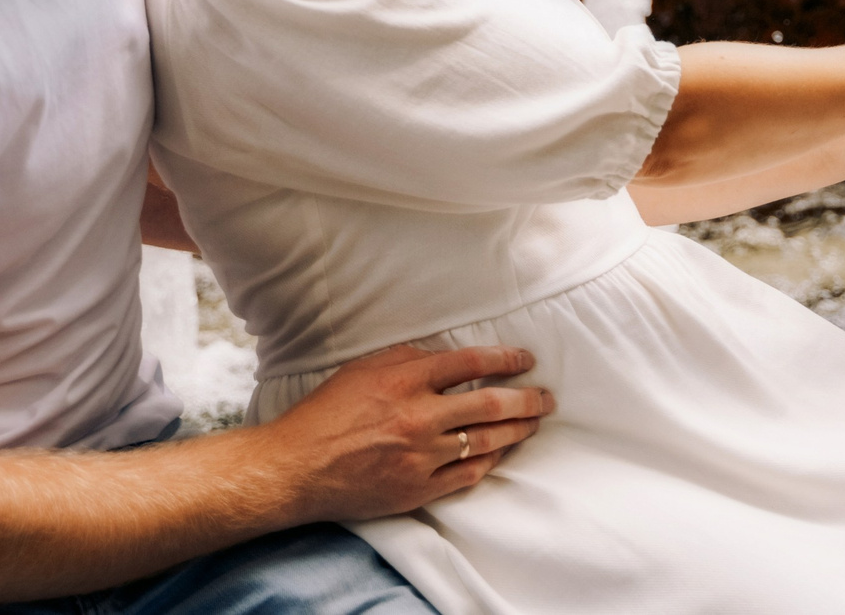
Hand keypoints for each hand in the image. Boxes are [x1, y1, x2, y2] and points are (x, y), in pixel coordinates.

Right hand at [266, 343, 552, 522]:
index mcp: (405, 381)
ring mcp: (421, 457)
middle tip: (546, 397)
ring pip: (486, 442)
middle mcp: (419, 417)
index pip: (471, 363)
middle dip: (526, 399)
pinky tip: (500, 453)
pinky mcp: (418, 489)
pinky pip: (468, 475)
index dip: (506, 360)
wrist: (298, 467)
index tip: (525, 360)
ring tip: (533, 423)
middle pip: (490, 404)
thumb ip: (407, 358)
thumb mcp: (363, 369)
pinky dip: (489, 462)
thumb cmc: (325, 413)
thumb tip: (447, 355)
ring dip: (516, 430)